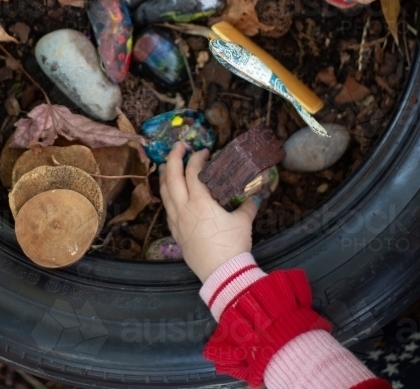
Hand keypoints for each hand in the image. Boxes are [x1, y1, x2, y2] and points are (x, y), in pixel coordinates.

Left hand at [159, 143, 257, 281]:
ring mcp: (177, 221)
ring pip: (165, 193)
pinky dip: (168, 197)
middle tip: (179, 146)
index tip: (204, 151)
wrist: (221, 273)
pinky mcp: (176, 234)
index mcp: (200, 201)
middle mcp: (184, 208)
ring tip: (168, 166)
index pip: (193, 172)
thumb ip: (248, 206)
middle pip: (172, 177)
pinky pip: (168, 209)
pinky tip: (171, 195)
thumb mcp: (243, 222)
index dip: (197, 158)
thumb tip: (255, 197)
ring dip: (166, 176)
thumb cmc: (233, 245)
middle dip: (174, 158)